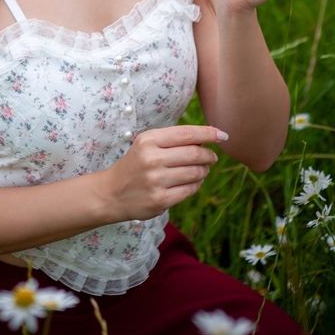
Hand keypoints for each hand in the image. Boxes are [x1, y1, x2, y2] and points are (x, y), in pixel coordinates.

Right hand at [96, 124, 224, 222]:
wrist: (111, 193)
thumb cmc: (135, 164)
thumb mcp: (147, 144)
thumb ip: (173, 140)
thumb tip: (207, 137)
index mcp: (149, 140)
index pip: (187, 134)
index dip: (209, 133)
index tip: (223, 135)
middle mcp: (152, 159)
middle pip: (194, 153)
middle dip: (209, 154)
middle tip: (212, 156)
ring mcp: (156, 181)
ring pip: (195, 173)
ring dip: (204, 170)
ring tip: (203, 169)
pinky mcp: (160, 201)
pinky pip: (190, 190)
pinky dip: (197, 184)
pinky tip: (194, 181)